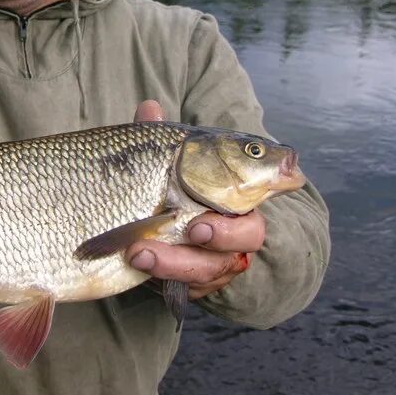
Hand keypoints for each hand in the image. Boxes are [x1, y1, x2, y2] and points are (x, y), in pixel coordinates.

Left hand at [127, 99, 265, 299]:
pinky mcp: (196, 283)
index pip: (260, 193)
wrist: (162, 233)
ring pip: (210, 268)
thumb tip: (148, 106)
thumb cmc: (172, 187)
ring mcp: (217, 260)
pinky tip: (135, 266)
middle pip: (246, 237)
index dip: (251, 200)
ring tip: (138, 252)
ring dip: (174, 262)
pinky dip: (161, 278)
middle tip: (193, 229)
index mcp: (236, 192)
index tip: (217, 203)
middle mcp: (236, 229)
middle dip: (222, 236)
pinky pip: (187, 288)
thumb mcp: (163, 162)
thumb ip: (156, 137)